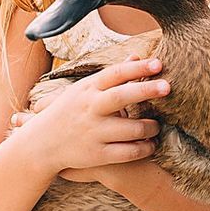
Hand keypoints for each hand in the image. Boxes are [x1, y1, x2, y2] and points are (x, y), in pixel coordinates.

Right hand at [14, 57, 167, 176]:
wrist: (41, 144)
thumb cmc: (70, 110)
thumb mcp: (84, 89)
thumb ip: (112, 75)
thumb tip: (137, 55)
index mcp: (88, 89)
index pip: (114, 74)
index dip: (137, 68)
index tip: (159, 63)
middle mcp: (90, 109)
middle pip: (121, 97)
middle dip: (146, 90)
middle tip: (168, 87)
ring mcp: (93, 133)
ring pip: (131, 129)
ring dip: (150, 127)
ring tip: (157, 126)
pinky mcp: (97, 155)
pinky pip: (128, 152)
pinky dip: (144, 148)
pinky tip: (151, 144)